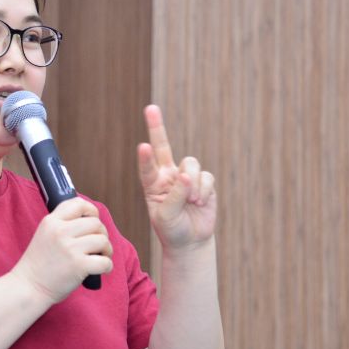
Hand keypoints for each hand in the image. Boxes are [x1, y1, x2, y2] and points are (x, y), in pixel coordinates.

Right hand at [12, 198, 112, 303]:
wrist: (28, 287)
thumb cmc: (39, 263)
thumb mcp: (44, 234)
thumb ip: (62, 224)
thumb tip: (89, 219)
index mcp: (51, 221)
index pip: (78, 203)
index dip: (91, 211)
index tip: (93, 221)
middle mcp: (60, 231)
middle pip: (95, 223)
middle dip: (102, 234)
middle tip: (98, 245)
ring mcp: (70, 248)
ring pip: (102, 240)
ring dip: (107, 249)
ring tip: (101, 256)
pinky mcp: (78, 266)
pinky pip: (105, 261)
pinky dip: (107, 266)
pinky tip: (101, 269)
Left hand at [137, 105, 216, 251]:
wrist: (189, 241)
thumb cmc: (171, 228)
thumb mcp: (165, 216)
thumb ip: (174, 195)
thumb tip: (187, 175)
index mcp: (152, 183)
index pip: (147, 166)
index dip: (146, 157)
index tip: (143, 147)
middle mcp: (167, 175)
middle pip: (163, 146)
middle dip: (157, 126)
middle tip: (150, 108)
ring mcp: (186, 176)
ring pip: (190, 164)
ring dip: (192, 184)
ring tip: (191, 202)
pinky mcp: (204, 182)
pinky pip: (205, 177)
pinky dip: (203, 190)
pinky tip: (199, 203)